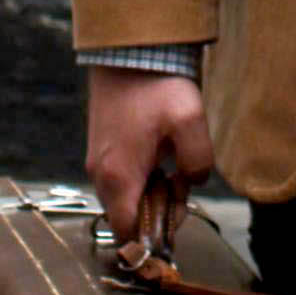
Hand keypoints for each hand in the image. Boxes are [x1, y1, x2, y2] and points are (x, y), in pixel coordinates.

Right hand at [83, 67, 214, 248]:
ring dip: (151, 196)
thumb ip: (197, 162)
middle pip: (127, 219)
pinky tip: (162, 158)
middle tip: (181, 188)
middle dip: (157, 215)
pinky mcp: (102, 149)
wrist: (128, 50)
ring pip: (124, 200)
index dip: (149, 243)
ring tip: (174, 169)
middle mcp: (101, 175)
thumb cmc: (157, 85)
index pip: (126, 234)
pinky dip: (142, 180)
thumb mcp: (191, 121)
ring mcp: (98, 162)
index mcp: (118, 177)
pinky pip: (121, 181)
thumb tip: (189, 182)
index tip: (172, 232)